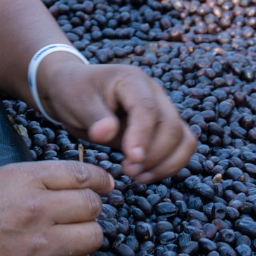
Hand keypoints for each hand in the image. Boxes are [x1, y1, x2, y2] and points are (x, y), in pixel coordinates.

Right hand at [0, 160, 112, 255]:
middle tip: (79, 208)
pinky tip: (61, 252)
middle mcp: (37, 210)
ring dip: (87, 232)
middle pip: (92, 205)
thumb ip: (39, 175)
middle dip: (91, 205)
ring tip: (70, 231)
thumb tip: (81, 179)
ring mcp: (40, 245)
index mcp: (26, 180)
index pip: (83, 175)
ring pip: (94, 237)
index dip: (101, 179)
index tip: (105, 183)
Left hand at [37, 55, 196, 183]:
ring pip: (183, 139)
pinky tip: (145, 174)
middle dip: (154, 155)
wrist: (72, 89)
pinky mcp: (162, 127)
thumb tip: (107, 133)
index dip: (142, 135)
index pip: (146, 108)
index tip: (131, 159)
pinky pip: (180, 147)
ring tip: (137, 176)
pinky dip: (169, 164)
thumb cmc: (74, 91)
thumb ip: (94, 117)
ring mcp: (162, 109)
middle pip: (171, 126)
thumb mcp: (76, 101)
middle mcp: (153, 92)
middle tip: (129, 171)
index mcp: (131, 80)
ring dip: (166, 163)